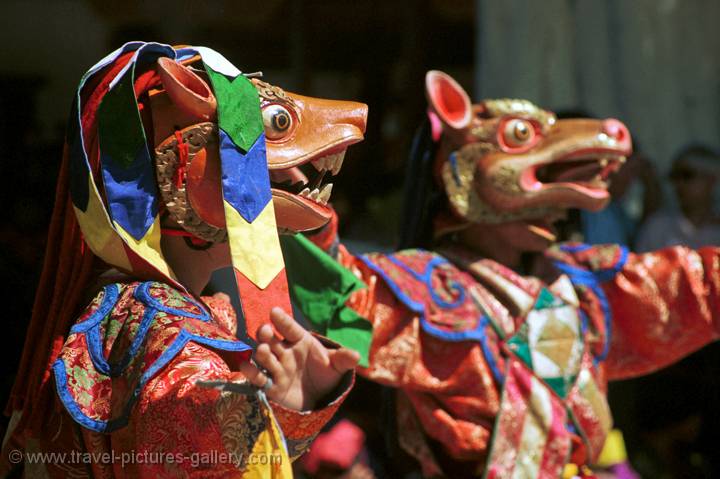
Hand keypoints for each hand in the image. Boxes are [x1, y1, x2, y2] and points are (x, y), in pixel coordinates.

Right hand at [238, 307, 358, 410]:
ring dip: (262, 353)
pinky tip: (246, 367)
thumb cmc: (326, 374)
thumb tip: (356, 356)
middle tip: (265, 330)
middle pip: (272, 339)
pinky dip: (251, 373)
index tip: (274, 312)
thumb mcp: (337, 366)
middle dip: (267, 334)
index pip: (291, 328)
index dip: (283, 321)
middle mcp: (285, 351)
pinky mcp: (271, 385)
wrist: (319, 398)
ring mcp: (277, 367)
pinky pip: (259, 377)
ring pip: (265, 357)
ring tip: (264, 350)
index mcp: (301, 341)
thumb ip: (344, 359)